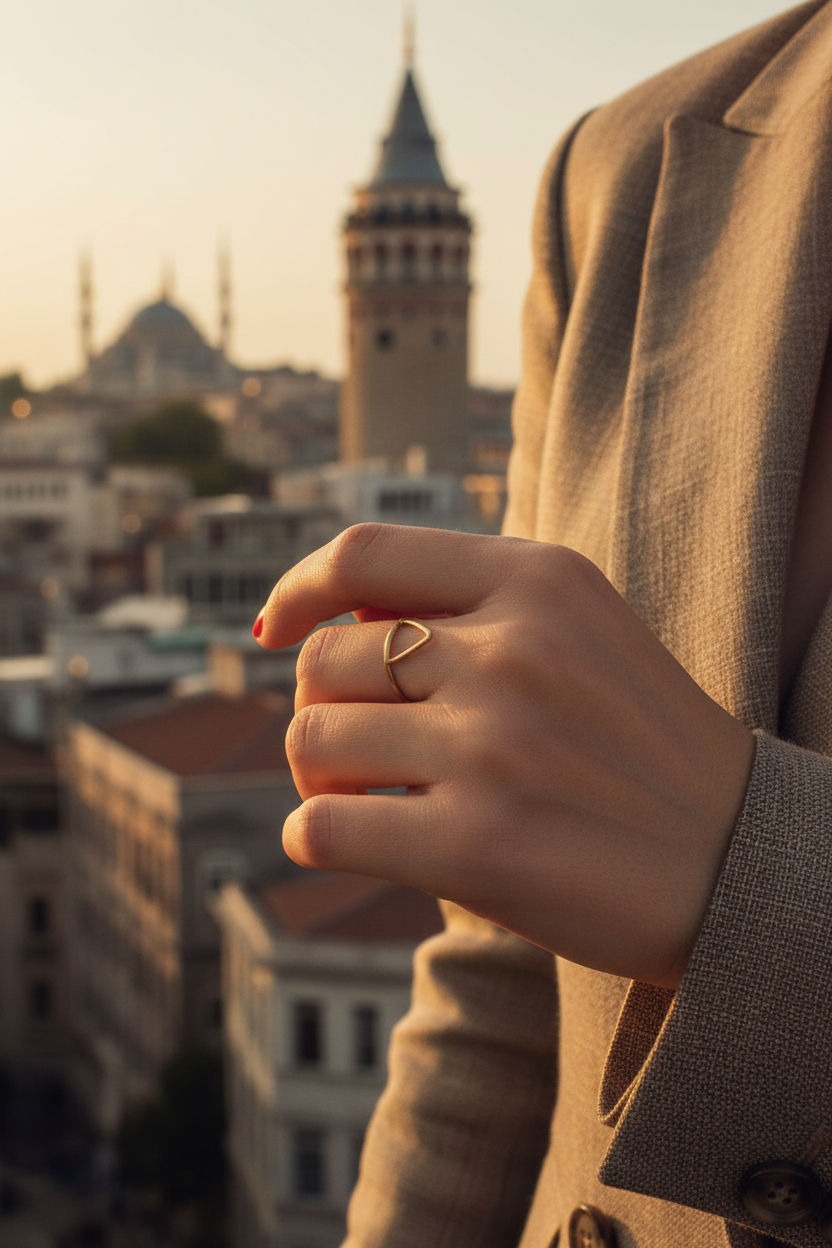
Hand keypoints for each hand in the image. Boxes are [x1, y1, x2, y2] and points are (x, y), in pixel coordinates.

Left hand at [255, 523, 754, 988]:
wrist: (738, 859)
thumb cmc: (640, 744)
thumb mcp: (582, 629)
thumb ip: (474, 604)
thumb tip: (336, 618)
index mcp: (538, 581)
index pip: (364, 552)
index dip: (297, 587)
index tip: (274, 629)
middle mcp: (512, 651)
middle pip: (324, 658)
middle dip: (322, 708)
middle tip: (356, 752)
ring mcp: (493, 747)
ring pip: (311, 738)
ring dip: (320, 776)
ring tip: (369, 798)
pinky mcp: (477, 846)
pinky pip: (320, 827)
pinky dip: (313, 836)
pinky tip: (350, 842)